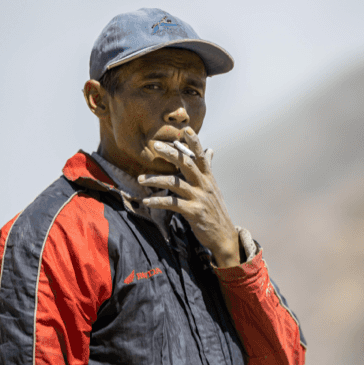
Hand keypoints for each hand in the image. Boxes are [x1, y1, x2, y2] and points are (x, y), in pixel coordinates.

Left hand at [137, 124, 241, 267]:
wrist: (223, 235)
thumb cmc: (214, 209)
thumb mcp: (213, 187)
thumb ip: (207, 169)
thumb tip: (210, 149)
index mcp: (208, 177)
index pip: (201, 156)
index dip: (194, 142)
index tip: (185, 129)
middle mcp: (205, 185)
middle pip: (187, 164)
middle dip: (171, 154)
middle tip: (155, 146)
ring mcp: (199, 198)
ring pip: (176, 183)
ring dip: (156, 179)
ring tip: (140, 178)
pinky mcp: (194, 212)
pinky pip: (173, 203)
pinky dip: (158, 201)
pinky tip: (147, 201)